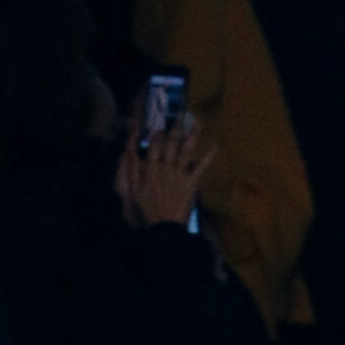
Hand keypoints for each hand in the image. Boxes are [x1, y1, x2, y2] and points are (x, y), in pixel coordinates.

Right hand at [115, 116, 214, 230]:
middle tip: (179, 115)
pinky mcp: (191, 183)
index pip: (152, 146)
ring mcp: (179, 174)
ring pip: (186, 150)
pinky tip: (216, 145)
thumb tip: (128, 153)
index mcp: (149, 170)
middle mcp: (165, 168)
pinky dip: (209, 156)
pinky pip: (201, 167)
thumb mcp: (129, 192)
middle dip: (174, 128)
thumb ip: (129, 171)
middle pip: (170, 144)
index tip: (158, 122)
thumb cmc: (144, 213)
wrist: (164, 228)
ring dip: (192, 135)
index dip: (155, 133)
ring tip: (197, 122)